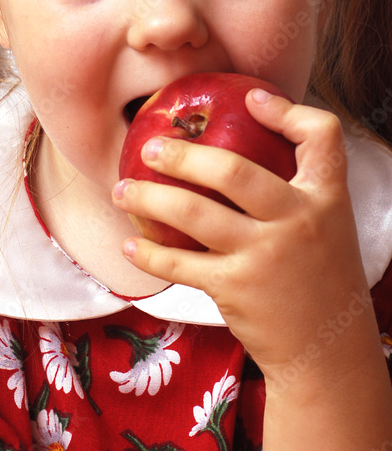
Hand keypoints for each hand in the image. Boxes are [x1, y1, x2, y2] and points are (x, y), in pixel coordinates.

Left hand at [112, 90, 376, 384]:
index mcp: (326, 197)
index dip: (287, 109)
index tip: (250, 97)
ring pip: (193, 212)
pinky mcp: (235, 289)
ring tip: (123, 191)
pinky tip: (130, 244)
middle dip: (181, 155)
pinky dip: (148, 252)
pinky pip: (179, 263)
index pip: (322, 136)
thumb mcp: (326, 222)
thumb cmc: (318, 276)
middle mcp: (298, 221)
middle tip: (150, 149)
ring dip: (148, 198)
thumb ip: (297, 184)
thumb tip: (250, 127)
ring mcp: (265, 256)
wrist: (328, 352)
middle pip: (233, 171)